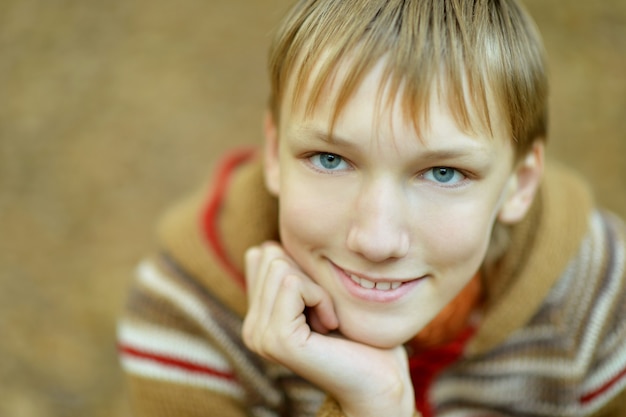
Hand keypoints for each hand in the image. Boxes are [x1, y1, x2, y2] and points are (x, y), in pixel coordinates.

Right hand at [242, 242, 414, 416]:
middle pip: (270, 256)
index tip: (320, 302)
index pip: (263, 255)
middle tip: (326, 313)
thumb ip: (289, 274)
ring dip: (317, 288)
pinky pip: (293, 284)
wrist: (380, 378)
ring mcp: (259, 336)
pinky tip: (331, 325)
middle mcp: (252, 328)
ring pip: (280, 266)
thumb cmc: (359, 335)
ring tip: (328, 321)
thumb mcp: (318, 293)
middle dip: (308, 275)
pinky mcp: (277, 339)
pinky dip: (321, 297)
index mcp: (257, 317)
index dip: (301, 267)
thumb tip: (263, 246)